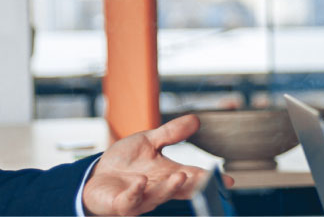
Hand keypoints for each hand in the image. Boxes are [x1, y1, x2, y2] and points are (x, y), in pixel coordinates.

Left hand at [80, 114, 220, 215]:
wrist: (95, 176)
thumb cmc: (123, 163)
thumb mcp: (148, 142)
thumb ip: (171, 134)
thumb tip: (195, 120)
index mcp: (167, 174)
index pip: (193, 177)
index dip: (209, 178)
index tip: (227, 180)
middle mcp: (157, 189)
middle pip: (181, 189)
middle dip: (194, 186)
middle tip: (207, 180)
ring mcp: (140, 198)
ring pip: (158, 196)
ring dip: (170, 188)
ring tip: (180, 177)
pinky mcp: (121, 204)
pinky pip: (130, 201)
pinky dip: (136, 192)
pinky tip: (140, 182)